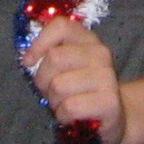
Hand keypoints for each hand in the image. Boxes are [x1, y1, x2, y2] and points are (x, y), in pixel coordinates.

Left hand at [23, 17, 125, 143]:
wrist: (114, 117)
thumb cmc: (81, 91)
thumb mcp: (66, 68)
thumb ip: (51, 56)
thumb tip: (29, 59)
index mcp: (88, 40)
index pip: (61, 26)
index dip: (39, 43)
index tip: (29, 62)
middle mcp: (100, 53)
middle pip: (54, 57)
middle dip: (43, 80)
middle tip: (50, 92)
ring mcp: (107, 77)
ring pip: (58, 85)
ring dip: (54, 101)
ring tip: (64, 104)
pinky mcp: (109, 102)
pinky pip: (69, 107)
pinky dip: (63, 116)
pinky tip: (72, 117)